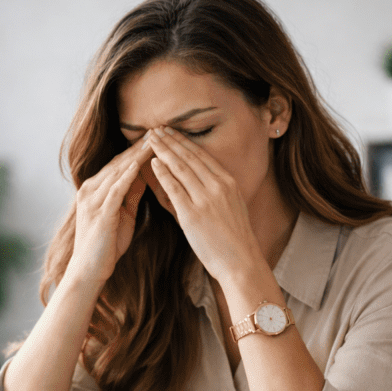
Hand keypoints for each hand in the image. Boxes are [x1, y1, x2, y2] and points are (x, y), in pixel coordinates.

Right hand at [66, 136, 152, 285]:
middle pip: (118, 162)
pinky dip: (127, 176)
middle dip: (139, 146)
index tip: (158, 137)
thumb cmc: (107, 246)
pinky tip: (139, 165)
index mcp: (95, 189)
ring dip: (136, 156)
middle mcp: (90, 190)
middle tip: (159, 130)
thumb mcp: (123, 215)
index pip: (120, 163)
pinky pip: (114, 190)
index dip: (138, 149)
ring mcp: (92, 200)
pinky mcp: (99, 213)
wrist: (89, 271)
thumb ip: (131, 194)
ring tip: (154, 141)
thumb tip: (145, 174)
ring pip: (117, 172)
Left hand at [146, 127, 261, 284]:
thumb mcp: (229, 208)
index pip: (201, 155)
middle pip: (189, 156)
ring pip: (180, 167)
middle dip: (171, 140)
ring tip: (150, 139)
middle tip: (156, 128)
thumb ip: (211, 192)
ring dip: (163, 150)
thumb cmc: (232, 241)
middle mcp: (218, 186)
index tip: (171, 131)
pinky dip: (162, 173)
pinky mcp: (193, 214)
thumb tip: (193, 181)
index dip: (184, 141)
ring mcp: (206, 199)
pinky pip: (174, 188)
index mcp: (228, 182)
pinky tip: (152, 162)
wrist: (241, 263)